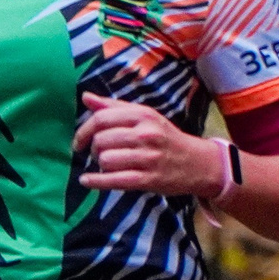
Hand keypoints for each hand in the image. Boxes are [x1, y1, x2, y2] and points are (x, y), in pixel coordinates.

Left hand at [72, 92, 221, 196]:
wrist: (199, 163)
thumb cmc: (166, 138)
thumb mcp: (145, 117)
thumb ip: (114, 107)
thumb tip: (86, 97)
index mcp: (143, 115)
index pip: (102, 118)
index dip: (84, 130)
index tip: (79, 141)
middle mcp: (146, 134)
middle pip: (101, 140)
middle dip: (94, 149)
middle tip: (99, 154)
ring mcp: (148, 158)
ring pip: (106, 160)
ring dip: (100, 164)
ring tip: (107, 165)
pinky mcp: (149, 180)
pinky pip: (115, 180)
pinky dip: (96, 182)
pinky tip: (86, 181)